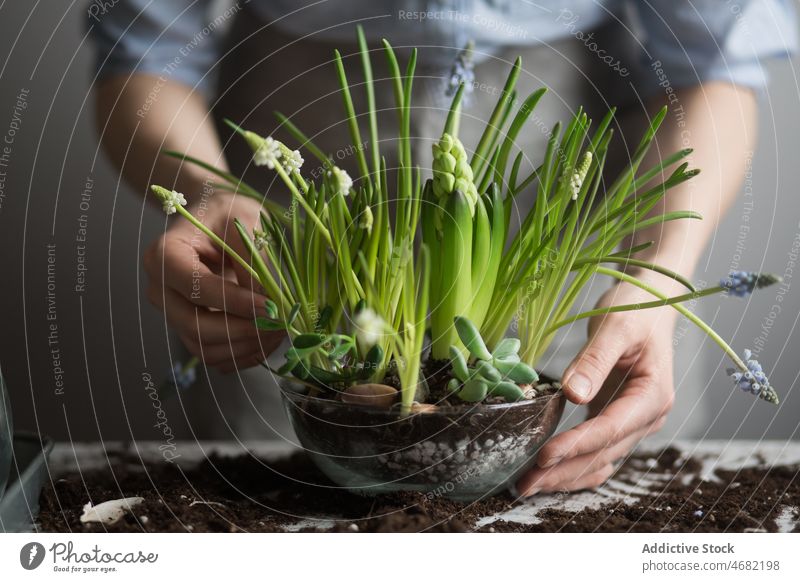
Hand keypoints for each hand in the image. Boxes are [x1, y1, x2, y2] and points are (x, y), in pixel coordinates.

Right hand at [144, 190, 283, 370]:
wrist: (216, 219)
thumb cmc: (228, 213)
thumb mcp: (244, 221)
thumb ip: (253, 260)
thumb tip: (266, 302)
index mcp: (164, 255)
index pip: (196, 288)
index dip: (234, 302)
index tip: (270, 306)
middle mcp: (160, 289)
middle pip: (195, 326)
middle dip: (242, 330)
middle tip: (280, 324)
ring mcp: (172, 313)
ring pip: (204, 348)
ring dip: (245, 347)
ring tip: (280, 331)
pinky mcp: (189, 329)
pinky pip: (214, 355)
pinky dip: (242, 354)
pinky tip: (267, 339)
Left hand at [516, 275, 677, 495]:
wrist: (650, 302)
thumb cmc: (636, 308)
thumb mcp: (615, 326)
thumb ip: (595, 360)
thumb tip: (573, 395)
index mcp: (653, 395)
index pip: (610, 428)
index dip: (576, 445)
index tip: (543, 456)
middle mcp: (648, 415)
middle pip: (603, 453)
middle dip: (563, 471)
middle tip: (524, 485)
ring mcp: (634, 420)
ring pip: (599, 460)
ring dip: (565, 475)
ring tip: (528, 486)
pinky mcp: (618, 418)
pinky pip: (597, 450)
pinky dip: (574, 465)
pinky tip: (549, 476)